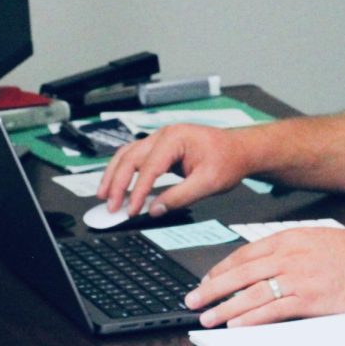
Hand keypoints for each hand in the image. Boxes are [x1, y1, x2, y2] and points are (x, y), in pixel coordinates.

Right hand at [96, 123, 250, 216]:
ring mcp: (161, 140)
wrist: (240, 150)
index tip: (131, 210)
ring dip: (113, 175)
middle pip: (130, 157)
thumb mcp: (210, 183)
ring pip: (127, 155)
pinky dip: (123, 172)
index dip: (137, 191)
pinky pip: (135, 157)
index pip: (149, 167)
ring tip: (103, 195)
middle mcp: (164, 135)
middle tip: (109, 205)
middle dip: (116, 183)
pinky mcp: (161, 148)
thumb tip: (155, 209)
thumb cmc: (229, 160)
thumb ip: (181, 197)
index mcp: (176, 138)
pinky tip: (116, 185)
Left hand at [185, 227, 344, 326]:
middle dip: (212, 287)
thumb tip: (262, 260)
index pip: (246, 253)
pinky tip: (237, 324)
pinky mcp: (310, 299)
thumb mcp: (316, 238)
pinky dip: (251, 318)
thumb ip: (289, 247)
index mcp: (290, 237)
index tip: (206, 278)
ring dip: (225, 307)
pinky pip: (273, 310)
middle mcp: (291, 255)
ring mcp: (300, 277)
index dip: (221, 267)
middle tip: (192, 298)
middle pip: (241, 273)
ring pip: (252, 293)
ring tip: (207, 317)